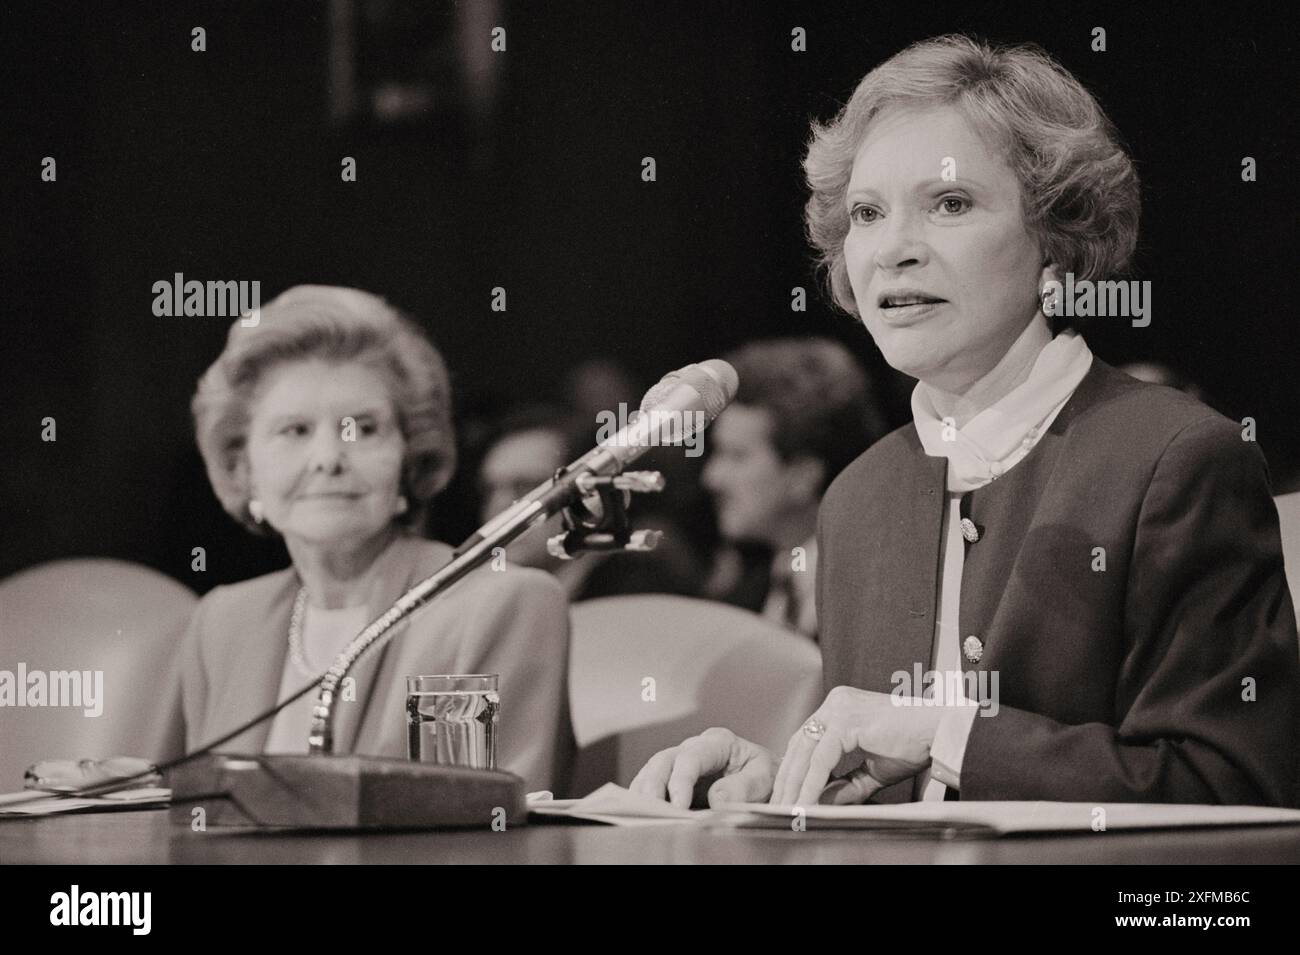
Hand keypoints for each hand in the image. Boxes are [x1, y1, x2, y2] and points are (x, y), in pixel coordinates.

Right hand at [629, 727, 776, 808]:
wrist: (770, 784)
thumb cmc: (767, 777)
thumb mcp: (765, 779)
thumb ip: (743, 787)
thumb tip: (717, 799)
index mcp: (718, 742)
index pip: (691, 757)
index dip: (681, 781)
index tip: (679, 806)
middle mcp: (695, 748)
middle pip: (664, 761)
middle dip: (653, 785)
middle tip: (652, 810)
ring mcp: (682, 763)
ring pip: (653, 771)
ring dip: (644, 792)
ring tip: (642, 814)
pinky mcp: (675, 781)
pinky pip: (653, 785)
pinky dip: (646, 798)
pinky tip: (644, 814)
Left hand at [771, 686, 941, 805]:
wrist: (942, 732)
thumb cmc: (914, 745)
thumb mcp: (872, 771)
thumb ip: (845, 785)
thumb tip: (819, 803)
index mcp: (839, 708)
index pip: (807, 740)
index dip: (793, 769)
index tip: (787, 794)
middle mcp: (835, 703)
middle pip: (800, 744)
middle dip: (787, 779)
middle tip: (779, 806)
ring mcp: (839, 708)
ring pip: (805, 751)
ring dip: (794, 784)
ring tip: (789, 809)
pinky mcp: (846, 721)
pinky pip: (821, 758)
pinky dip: (811, 783)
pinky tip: (806, 802)